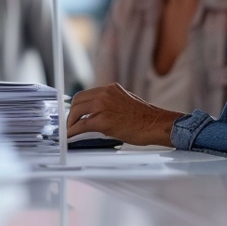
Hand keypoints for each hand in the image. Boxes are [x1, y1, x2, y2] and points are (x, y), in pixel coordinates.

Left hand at [67, 83, 181, 146]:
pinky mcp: (102, 120)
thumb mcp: (125, 102)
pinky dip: (73, 131)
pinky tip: (70, 136)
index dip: (77, 105)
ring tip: (70, 131)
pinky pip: (81, 125)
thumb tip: (98, 113)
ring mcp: (102, 105)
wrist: (156, 124)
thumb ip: (110, 103)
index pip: (86, 95)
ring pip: (76, 112)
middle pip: (77, 101)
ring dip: (70, 123)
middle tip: (70, 124)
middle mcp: (104, 94)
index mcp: (110, 89)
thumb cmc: (145, 118)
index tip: (74, 113)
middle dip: (71, 114)